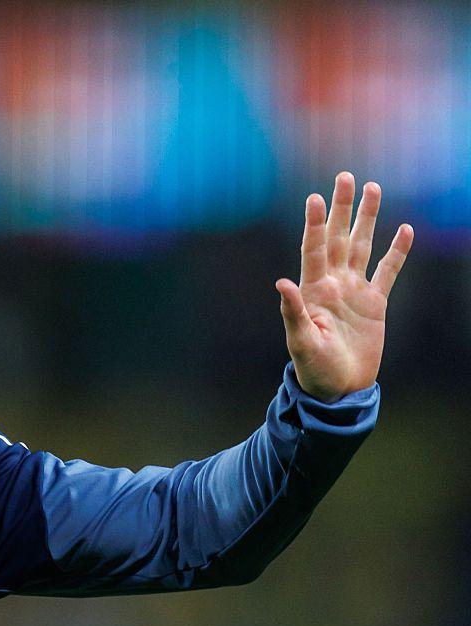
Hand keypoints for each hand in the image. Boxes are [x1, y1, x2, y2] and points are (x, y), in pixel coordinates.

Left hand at [275, 172, 413, 401]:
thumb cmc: (314, 368)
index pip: (313, 249)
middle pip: (337, 237)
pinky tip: (405, 230)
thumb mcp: (301, 341)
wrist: (338, 388)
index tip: (314, 198)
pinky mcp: (374, 303)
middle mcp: (333, 284)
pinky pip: (387, 272)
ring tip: (372, 189)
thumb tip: (281, 282)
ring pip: (362, 246)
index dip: (314, 224)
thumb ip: (292, 312)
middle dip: (341, 208)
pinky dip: (397, 252)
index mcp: (312, 290)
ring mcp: (354, 291)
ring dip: (366, 219)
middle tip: (345, 176)